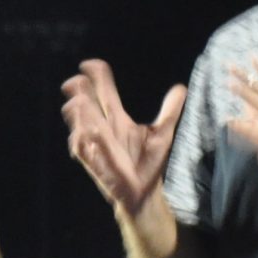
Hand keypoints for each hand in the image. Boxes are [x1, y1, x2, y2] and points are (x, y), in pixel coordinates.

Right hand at [61, 59, 186, 218]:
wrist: (145, 193)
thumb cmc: (149, 162)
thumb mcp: (163, 133)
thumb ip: (170, 110)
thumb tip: (181, 87)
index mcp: (117, 117)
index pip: (103, 89)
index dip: (95, 74)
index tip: (89, 64)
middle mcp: (104, 127)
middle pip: (85, 101)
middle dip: (78, 90)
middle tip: (76, 82)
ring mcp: (96, 144)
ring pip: (79, 122)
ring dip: (78, 113)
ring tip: (80, 103)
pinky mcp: (93, 162)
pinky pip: (81, 148)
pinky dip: (83, 139)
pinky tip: (87, 132)